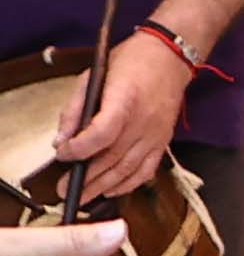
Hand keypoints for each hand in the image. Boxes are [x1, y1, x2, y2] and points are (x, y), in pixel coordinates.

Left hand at [53, 32, 193, 199]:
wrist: (170, 57)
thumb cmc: (131, 62)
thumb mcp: (93, 76)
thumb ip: (74, 110)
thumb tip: (61, 141)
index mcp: (125, 99)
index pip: (101, 134)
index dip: (78, 149)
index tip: (62, 153)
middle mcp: (143, 120)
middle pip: (112, 158)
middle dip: (84, 178)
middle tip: (62, 189)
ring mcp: (156, 133)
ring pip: (127, 169)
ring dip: (102, 187)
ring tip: (81, 197)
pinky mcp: (163, 140)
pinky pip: (147, 170)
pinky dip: (129, 184)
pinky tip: (111, 191)